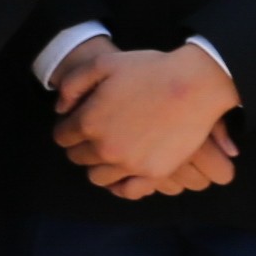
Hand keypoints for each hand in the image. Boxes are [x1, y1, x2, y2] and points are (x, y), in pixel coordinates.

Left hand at [50, 43, 243, 198]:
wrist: (195, 84)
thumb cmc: (150, 70)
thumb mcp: (103, 63)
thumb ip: (73, 84)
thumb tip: (61, 110)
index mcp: (88, 122)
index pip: (62, 137)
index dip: (68, 128)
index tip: (79, 122)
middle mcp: (104, 148)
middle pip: (78, 157)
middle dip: (82, 146)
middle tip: (97, 135)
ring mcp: (129, 164)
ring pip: (97, 177)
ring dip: (99, 166)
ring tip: (111, 153)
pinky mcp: (153, 173)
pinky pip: (127, 191)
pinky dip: (121, 185)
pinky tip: (125, 174)